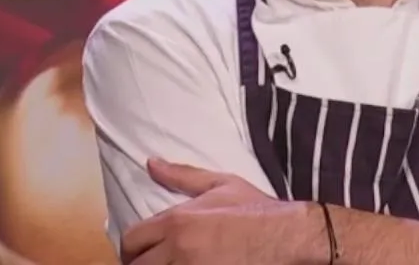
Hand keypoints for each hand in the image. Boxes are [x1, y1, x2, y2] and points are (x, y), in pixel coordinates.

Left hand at [119, 159, 320, 264]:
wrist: (286, 236)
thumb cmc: (255, 210)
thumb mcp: (221, 184)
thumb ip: (181, 175)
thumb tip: (151, 163)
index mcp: (177, 222)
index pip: (131, 240)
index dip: (132, 248)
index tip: (141, 251)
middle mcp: (177, 250)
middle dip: (142, 263)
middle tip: (155, 261)